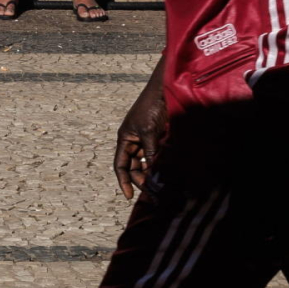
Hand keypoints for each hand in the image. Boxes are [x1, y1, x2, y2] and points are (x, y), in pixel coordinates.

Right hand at [114, 61, 168, 198]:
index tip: (129, 197)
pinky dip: (162, 167)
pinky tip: (168, 175)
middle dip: (142, 181)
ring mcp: (147, 141)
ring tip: (162, 188)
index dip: (123, 181)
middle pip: (135, 168)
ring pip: (147, 164)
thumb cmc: (151, 107)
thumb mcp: (148, 132)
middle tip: (154, 194)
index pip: (120, 165)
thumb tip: (153, 175)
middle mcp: (134, 142)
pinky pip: (158, 158)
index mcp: (125, 139)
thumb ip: (150, 153)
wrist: (166, 91)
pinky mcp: (160, 139)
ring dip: (153, 175)